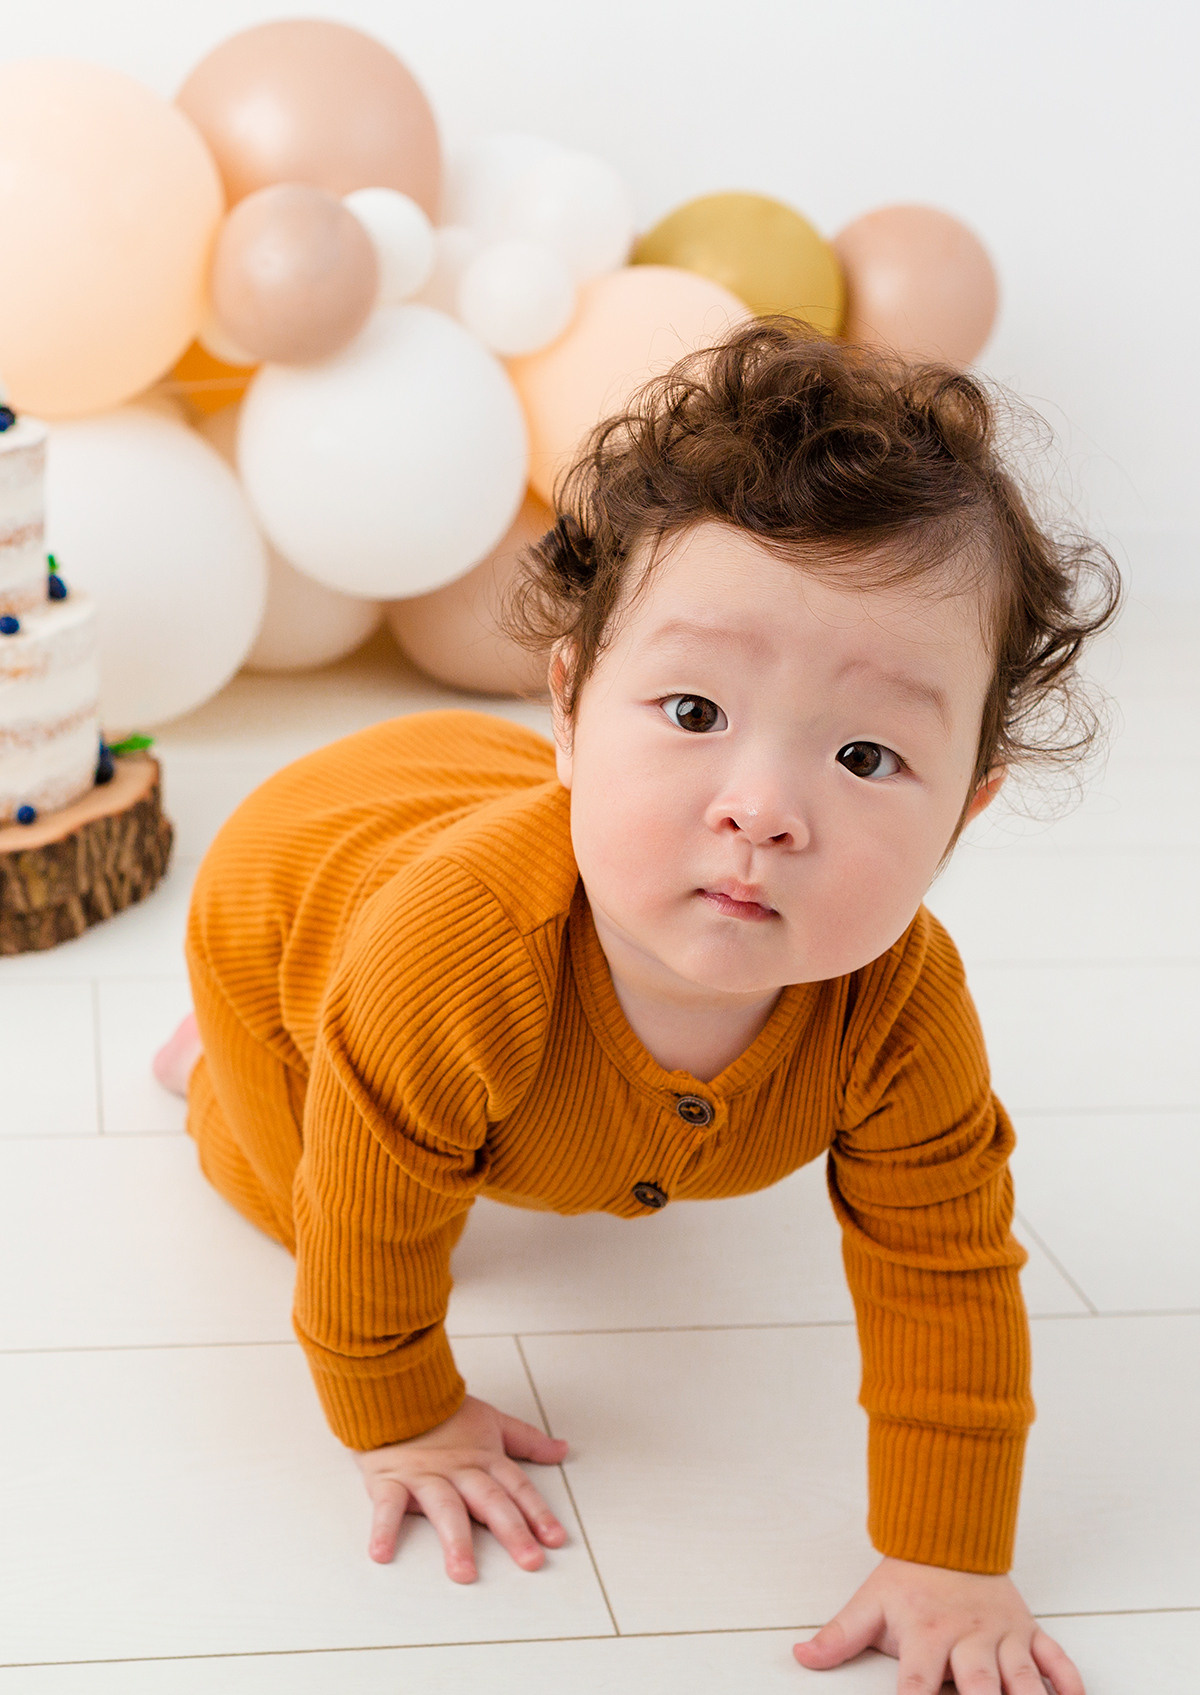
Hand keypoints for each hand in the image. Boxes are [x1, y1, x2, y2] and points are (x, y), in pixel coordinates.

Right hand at [352, 1393, 568, 1581]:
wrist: (395, 1389)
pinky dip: (383, 1529)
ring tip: (464, 1572)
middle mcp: (459, 1470)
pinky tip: (382, 1553)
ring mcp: (425, 1476)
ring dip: (455, 1540)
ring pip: (445, 1507)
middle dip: (512, 1531)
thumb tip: (562, 1449)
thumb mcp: (492, 1421)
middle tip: (530, 1561)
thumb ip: (527, 1440)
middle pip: (490, 1501)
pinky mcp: (390, 1479)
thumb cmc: (444, 1414)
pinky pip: (387, 1506)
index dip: (538, 1512)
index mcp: (484, 1458)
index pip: (517, 1487)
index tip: (555, 1540)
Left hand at [792, 1556, 1083, 1692]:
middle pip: (979, 1686)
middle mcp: (968, 1638)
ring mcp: (1002, 1634)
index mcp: (927, 1635)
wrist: (948, 1530)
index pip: (917, 1686)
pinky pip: (1056, 1658)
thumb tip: (801, 1658)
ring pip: (1023, 1677)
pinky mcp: (1028, 1630)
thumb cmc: (909, 1576)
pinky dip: (1069, 1682)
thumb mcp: (869, 1603)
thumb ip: (838, 1636)